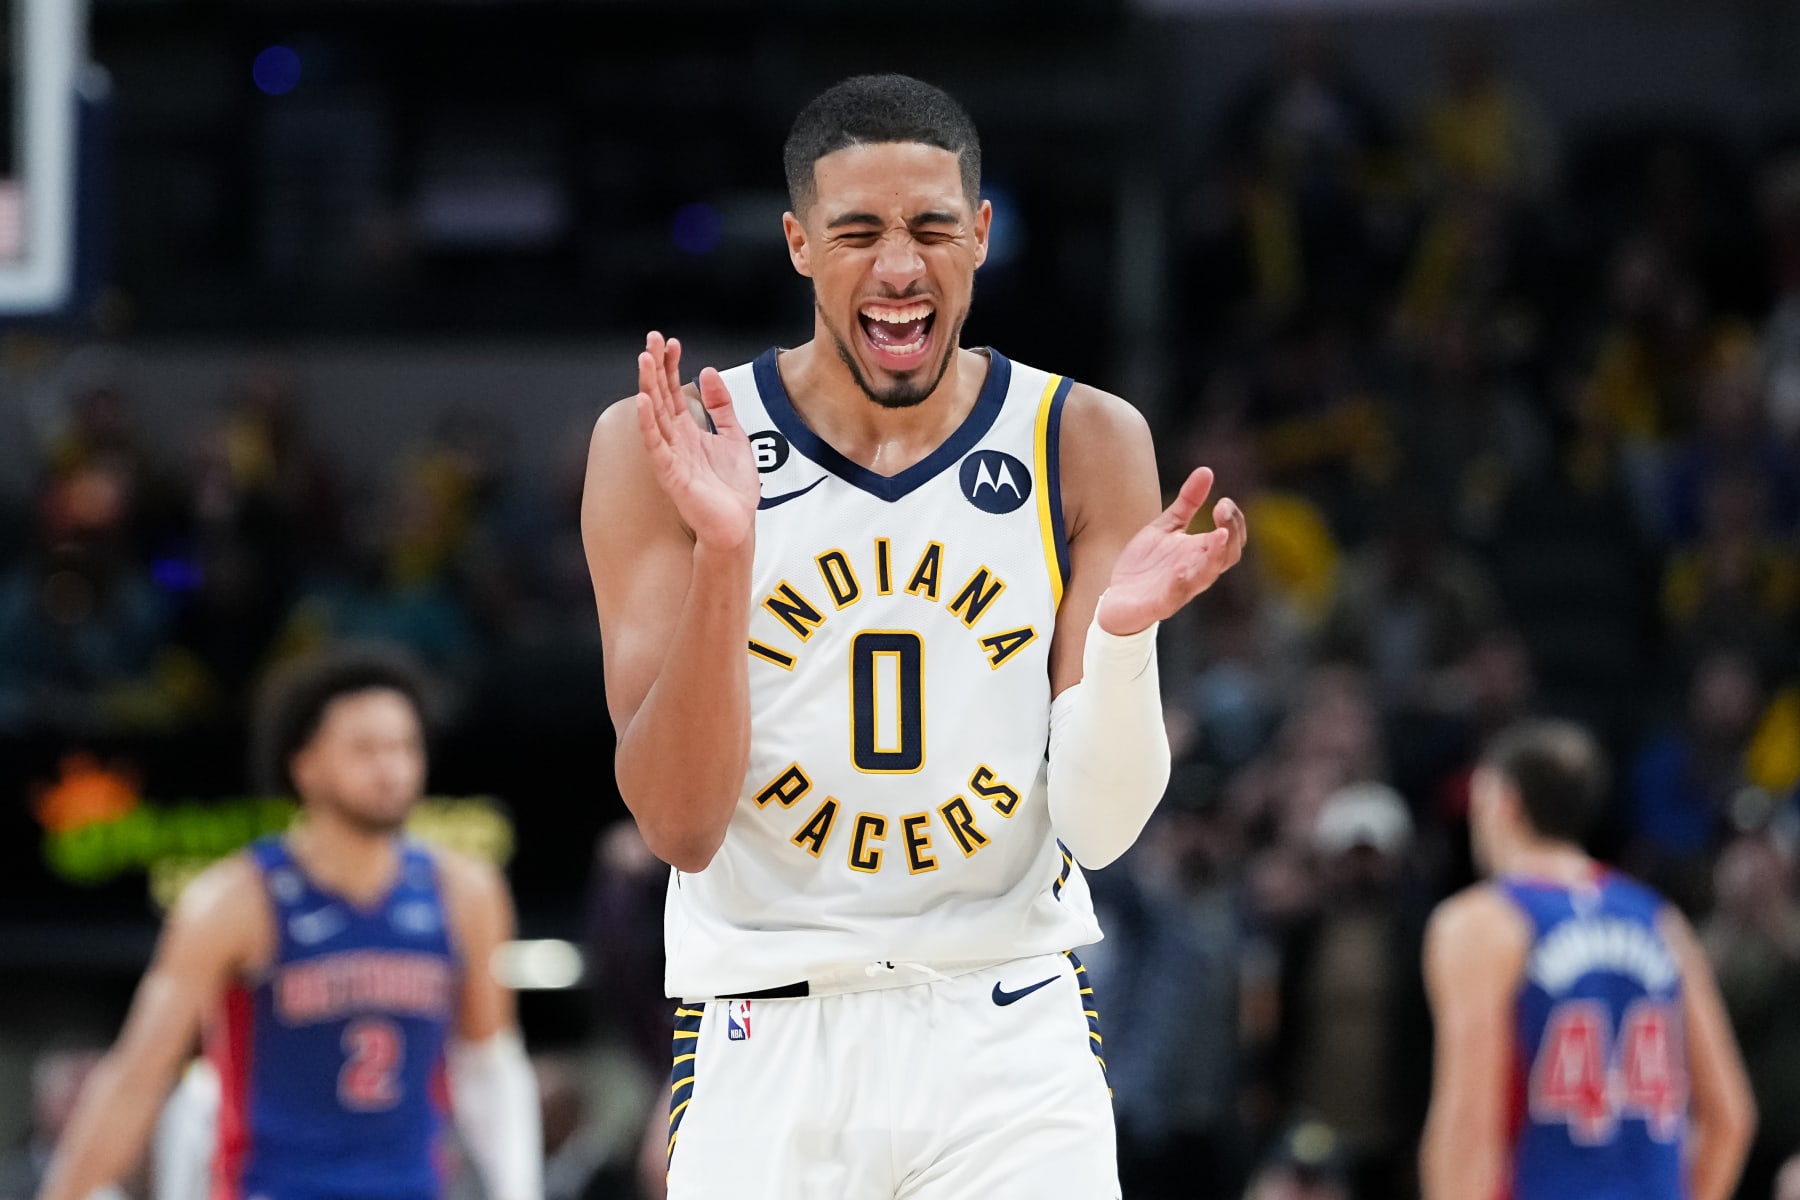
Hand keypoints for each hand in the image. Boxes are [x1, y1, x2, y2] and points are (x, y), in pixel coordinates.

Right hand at [633, 331, 758, 550]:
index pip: (674, 391)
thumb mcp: (734, 436)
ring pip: (655, 415)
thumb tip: (707, 371)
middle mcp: (675, 440)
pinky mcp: (671, 474)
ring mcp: (670, 456)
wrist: (738, 524)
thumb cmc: (734, 487)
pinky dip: (648, 423)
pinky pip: (656, 446)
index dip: (672, 366)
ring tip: (644, 360)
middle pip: (660, 397)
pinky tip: (644, 402)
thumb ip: (721, 406)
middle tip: (651, 338)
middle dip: (656, 367)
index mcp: (688, 431)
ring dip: (648, 387)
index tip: (671, 342)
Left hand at [1097, 466, 1246, 634]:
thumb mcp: (1166, 527)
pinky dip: (1180, 582)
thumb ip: (1187, 503)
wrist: (1117, 599)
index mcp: (1201, 553)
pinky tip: (1180, 568)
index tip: (1223, 500)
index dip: (1234, 520)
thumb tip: (1206, 470)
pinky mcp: (1160, 604)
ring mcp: (1180, 588)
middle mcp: (1197, 571)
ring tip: (1217, 535)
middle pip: (1227, 555)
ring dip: (1213, 556)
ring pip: (1206, 575)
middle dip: (1230, 532)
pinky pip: (1175, 595)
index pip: (1232, 539)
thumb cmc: (1147, 565)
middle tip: (1222, 510)